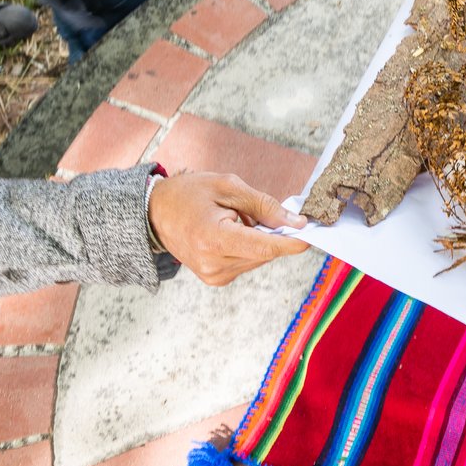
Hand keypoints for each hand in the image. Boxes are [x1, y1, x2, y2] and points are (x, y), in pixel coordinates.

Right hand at [146, 172, 310, 286]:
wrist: (154, 213)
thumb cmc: (189, 193)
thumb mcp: (228, 186)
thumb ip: (264, 205)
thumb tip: (296, 222)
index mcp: (213, 239)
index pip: (264, 247)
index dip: (291, 242)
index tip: (311, 235)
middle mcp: (213, 263)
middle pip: (264, 253)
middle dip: (275, 234)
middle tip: (265, 212)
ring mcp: (213, 275)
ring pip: (258, 259)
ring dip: (259, 240)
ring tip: (234, 219)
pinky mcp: (215, 279)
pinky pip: (247, 262)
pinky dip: (248, 247)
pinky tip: (231, 232)